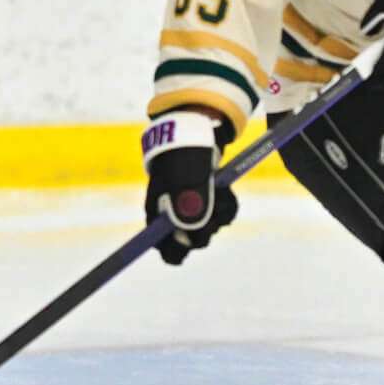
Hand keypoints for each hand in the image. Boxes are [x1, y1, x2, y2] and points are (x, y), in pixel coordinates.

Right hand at [141, 110, 237, 264]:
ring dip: (219, 213)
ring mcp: (193, 209)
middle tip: (211, 214)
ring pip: (210, 228)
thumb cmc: (183, 155)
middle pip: (189, 242)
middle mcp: (173, 215)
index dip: (173, 250)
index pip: (159, 245)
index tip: (187, 244)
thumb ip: (189, 207)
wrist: (196, 134)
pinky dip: (227, 205)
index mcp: (156, 212)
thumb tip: (195, 234)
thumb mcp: (184, 178)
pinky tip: (224, 190)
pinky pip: (223, 216)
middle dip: (203, 229)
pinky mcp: (210, 204)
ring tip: (218, 190)